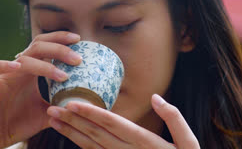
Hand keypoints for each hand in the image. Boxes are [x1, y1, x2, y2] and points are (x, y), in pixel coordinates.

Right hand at [0, 32, 81, 148]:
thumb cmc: (18, 124)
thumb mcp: (47, 113)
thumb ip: (62, 104)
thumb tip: (87, 102)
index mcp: (30, 71)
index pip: (45, 45)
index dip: (60, 38)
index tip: (79, 40)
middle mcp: (17, 69)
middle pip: (37, 46)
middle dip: (59, 48)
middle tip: (78, 58)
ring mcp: (2, 76)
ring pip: (22, 59)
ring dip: (44, 65)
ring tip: (63, 75)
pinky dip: (3, 65)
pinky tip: (18, 67)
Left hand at [46, 94, 199, 148]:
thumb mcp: (189, 144)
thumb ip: (175, 119)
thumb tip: (155, 98)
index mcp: (145, 143)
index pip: (114, 124)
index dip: (92, 113)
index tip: (73, 103)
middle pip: (97, 134)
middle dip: (74, 121)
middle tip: (52, 108)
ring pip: (92, 146)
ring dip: (71, 133)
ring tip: (54, 120)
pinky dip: (81, 144)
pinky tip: (70, 134)